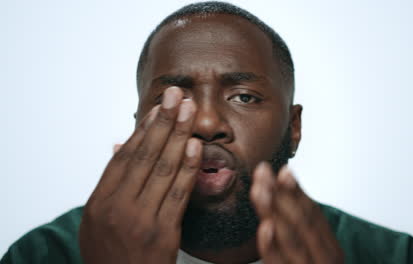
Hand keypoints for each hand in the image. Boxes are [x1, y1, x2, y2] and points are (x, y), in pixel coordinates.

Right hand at [79, 87, 200, 263]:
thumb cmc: (110, 253)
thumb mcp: (97, 219)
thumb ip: (111, 181)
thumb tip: (120, 143)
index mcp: (99, 202)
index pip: (124, 157)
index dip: (143, 129)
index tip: (158, 107)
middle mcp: (117, 208)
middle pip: (145, 155)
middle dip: (164, 122)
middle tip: (177, 95)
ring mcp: (141, 220)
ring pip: (163, 169)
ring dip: (178, 136)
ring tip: (189, 110)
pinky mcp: (164, 233)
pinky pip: (178, 194)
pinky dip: (188, 168)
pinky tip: (196, 146)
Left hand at [250, 163, 344, 263]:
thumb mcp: (316, 250)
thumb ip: (304, 226)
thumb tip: (287, 189)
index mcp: (329, 246)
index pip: (313, 213)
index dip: (297, 190)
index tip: (284, 170)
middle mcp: (322, 256)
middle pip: (302, 221)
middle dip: (282, 194)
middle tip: (264, 173)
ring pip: (290, 237)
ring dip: (274, 211)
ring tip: (261, 191)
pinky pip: (278, 263)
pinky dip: (271, 246)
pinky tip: (265, 227)